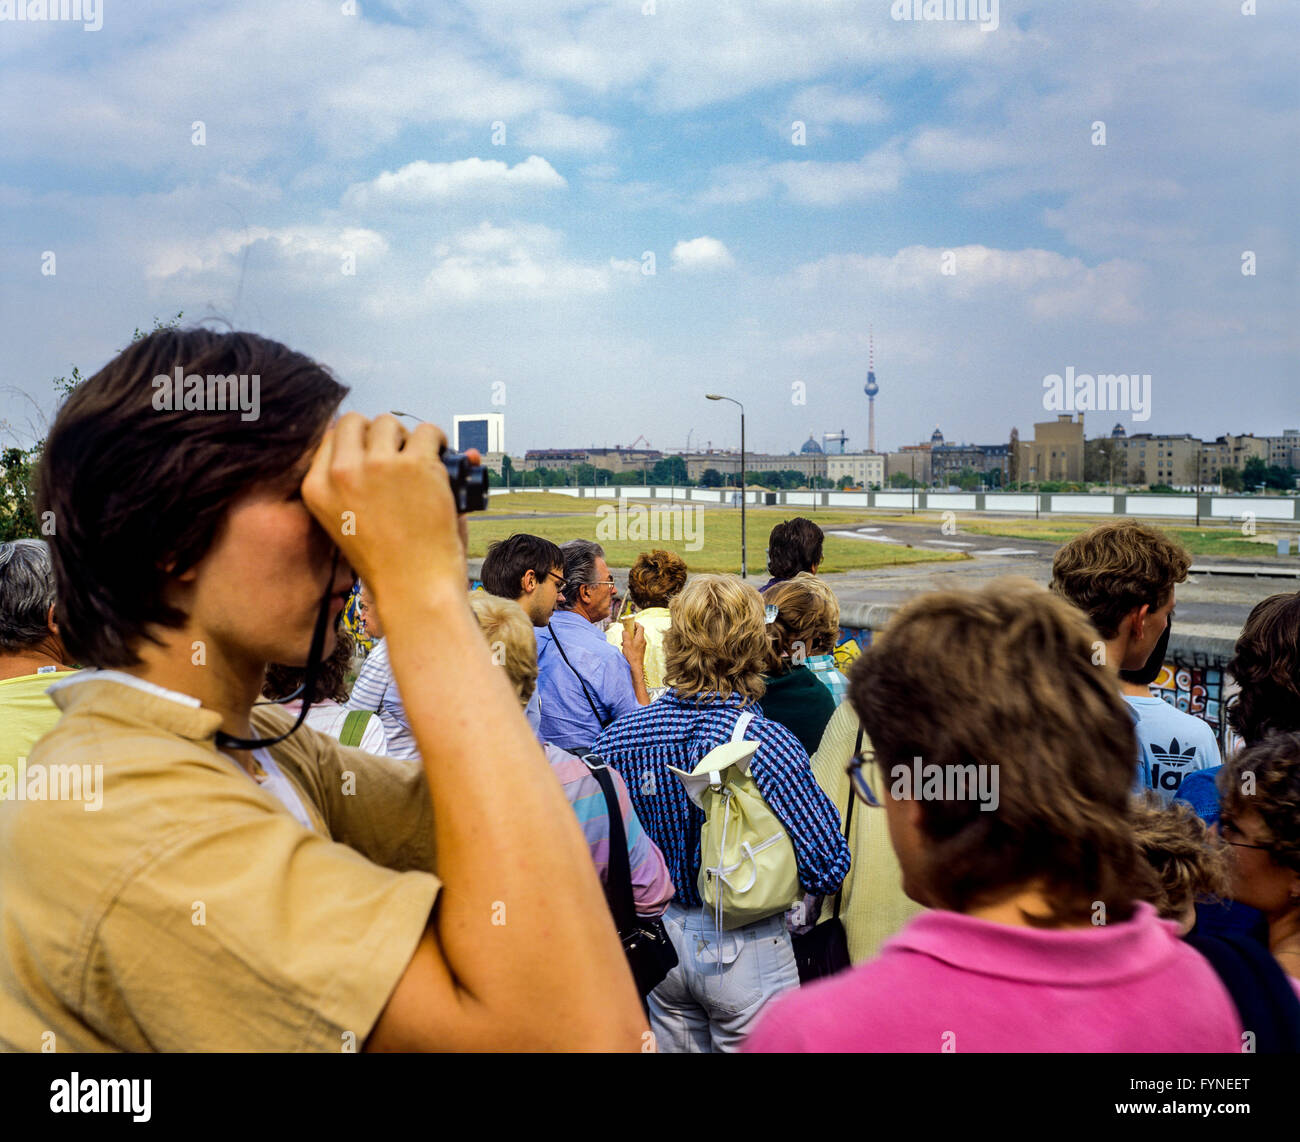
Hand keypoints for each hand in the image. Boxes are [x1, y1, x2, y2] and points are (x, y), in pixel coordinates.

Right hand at [301, 413, 461, 603]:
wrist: (414, 588)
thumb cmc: (387, 564)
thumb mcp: (345, 521)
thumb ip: (349, 482)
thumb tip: (377, 443)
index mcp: (316, 487)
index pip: (330, 437)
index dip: (355, 442)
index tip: (372, 452)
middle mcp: (341, 472)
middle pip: (355, 421)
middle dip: (377, 433)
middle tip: (396, 455)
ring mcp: (378, 465)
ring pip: (389, 422)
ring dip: (406, 436)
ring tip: (420, 459)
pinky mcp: (415, 465)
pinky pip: (426, 431)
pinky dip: (437, 440)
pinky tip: (440, 456)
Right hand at [621, 621, 646, 663]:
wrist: (635, 667)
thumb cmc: (632, 656)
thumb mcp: (626, 643)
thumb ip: (625, 635)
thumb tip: (625, 631)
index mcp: (640, 638)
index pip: (640, 627)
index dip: (636, 624)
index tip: (630, 623)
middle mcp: (643, 641)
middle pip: (638, 632)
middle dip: (631, 631)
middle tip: (625, 631)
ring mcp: (642, 646)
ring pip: (636, 638)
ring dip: (630, 638)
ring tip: (623, 641)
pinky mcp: (640, 650)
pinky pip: (635, 644)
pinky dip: (631, 643)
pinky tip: (625, 647)